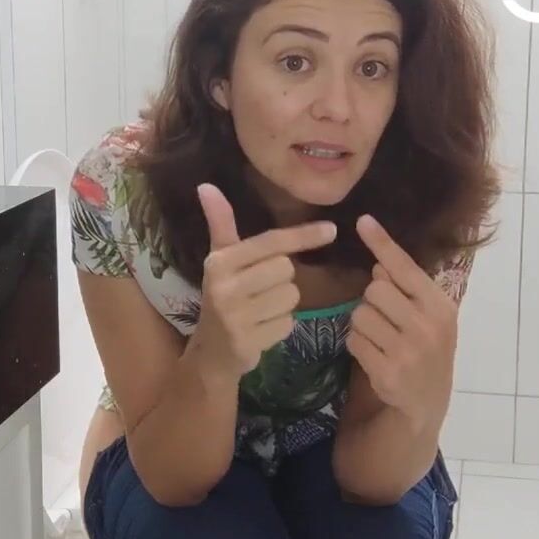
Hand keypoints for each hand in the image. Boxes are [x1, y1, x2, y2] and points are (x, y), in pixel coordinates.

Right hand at [192, 184, 336, 377]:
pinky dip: (281, 326)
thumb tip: (206, 186)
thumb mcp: (219, 260)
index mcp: (220, 261)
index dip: (302, 235)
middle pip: (286, 269)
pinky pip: (288, 323)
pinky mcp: (248, 341)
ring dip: (283, 303)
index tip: (332, 230)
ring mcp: (235, 316)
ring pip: (291, 296)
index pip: (271, 242)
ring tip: (260, 311)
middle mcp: (225, 286)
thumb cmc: (222, 296)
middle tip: (260, 290)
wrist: (210, 352)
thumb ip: (220, 223)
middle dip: (281, 279)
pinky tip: (261, 329)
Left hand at [347, 214, 459, 429]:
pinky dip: (357, 344)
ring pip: (360, 314)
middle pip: (375, 288)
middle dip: (373, 300)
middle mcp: (427, 325)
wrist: (427, 401)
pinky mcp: (387, 371)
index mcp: (440, 305)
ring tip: (380, 338)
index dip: (382, 244)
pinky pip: (353, 340)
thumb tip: (379, 262)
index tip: (362, 221)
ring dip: (362, 324)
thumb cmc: (426, 348)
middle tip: (386, 318)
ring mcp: (408, 350)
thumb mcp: (429, 316)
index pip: (405, 268)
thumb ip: (408, 288)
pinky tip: (375, 355)